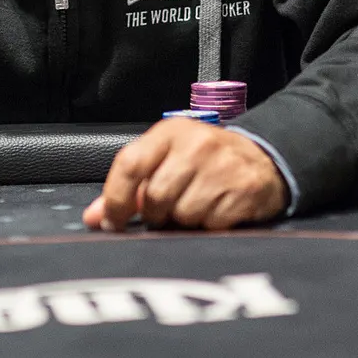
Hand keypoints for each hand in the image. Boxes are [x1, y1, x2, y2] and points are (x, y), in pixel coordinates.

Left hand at [83, 120, 286, 231]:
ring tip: (196, 205)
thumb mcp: (166, 161)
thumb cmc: (203, 162)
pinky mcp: (244, 189)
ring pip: (183, 215)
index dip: (115, 199)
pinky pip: (211, 225)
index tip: (113, 222)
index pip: (130, 164)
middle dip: (156, 214)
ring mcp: (222, 166)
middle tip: (168, 209)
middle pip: (155, 197)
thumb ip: (128, 190)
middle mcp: (196, 144)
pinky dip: (209, 225)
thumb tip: (95, 218)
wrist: (262, 158)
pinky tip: (216, 209)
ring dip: (185, 220)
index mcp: (170, 132)